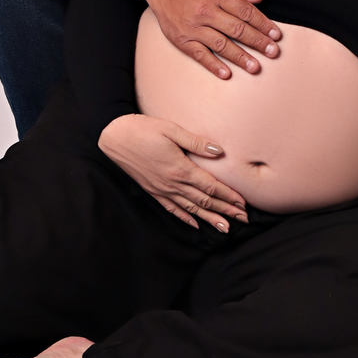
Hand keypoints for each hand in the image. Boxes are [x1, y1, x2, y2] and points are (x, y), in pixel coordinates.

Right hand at [98, 114, 248, 230]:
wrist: (114, 137)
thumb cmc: (143, 129)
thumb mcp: (171, 129)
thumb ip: (196, 142)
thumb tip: (219, 151)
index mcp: (180, 168)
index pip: (210, 186)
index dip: (228, 196)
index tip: (243, 203)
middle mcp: (172, 183)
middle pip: (204, 201)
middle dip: (225, 210)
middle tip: (243, 219)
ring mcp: (161, 190)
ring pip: (191, 209)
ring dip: (210, 218)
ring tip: (225, 228)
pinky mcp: (152, 191)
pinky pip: (172, 209)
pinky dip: (185, 218)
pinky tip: (195, 224)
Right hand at [146, 0, 281, 78]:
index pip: (245, 11)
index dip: (263, 23)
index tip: (275, 35)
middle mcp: (205, 10)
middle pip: (237, 29)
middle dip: (257, 42)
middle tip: (273, 52)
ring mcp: (193, 27)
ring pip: (221, 44)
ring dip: (240, 57)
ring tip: (255, 67)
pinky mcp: (182, 40)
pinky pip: (200, 55)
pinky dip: (213, 65)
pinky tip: (227, 74)